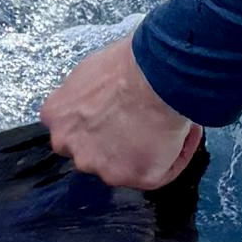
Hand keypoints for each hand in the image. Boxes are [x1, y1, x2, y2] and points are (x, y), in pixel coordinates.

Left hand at [41, 32, 203, 190]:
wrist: (156, 75)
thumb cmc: (128, 63)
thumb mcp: (88, 70)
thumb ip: (83, 95)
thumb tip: (99, 99)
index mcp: (57, 118)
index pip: (72, 131)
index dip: (96, 123)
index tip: (115, 115)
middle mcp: (74, 150)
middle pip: (95, 153)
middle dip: (116, 140)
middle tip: (142, 121)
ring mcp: (105, 168)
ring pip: (127, 165)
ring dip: (146, 150)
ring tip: (168, 127)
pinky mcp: (139, 177)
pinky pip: (161, 173)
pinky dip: (175, 156)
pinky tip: (183, 135)